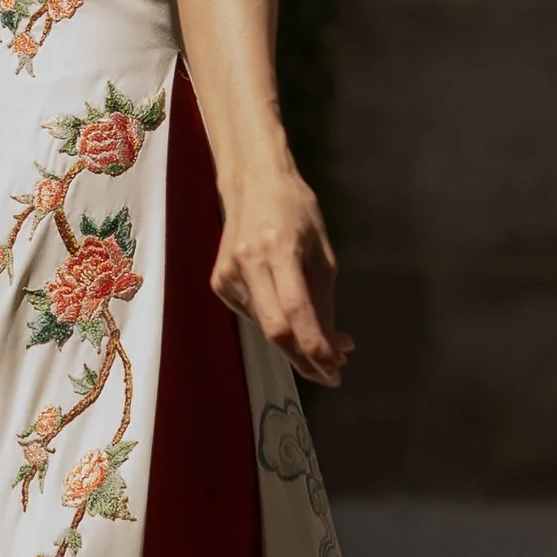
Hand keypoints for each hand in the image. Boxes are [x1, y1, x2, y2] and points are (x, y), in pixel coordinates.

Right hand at [211, 169, 352, 388]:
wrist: (251, 182)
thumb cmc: (296, 210)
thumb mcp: (321, 251)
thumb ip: (324, 300)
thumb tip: (334, 345)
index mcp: (278, 250)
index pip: (297, 311)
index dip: (316, 347)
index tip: (337, 370)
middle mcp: (247, 264)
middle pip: (275, 330)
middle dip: (304, 360)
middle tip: (331, 374)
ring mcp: (227, 275)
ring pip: (264, 327)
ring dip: (295, 343)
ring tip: (323, 343)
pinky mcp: (219, 282)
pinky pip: (253, 315)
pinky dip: (276, 324)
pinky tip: (290, 317)